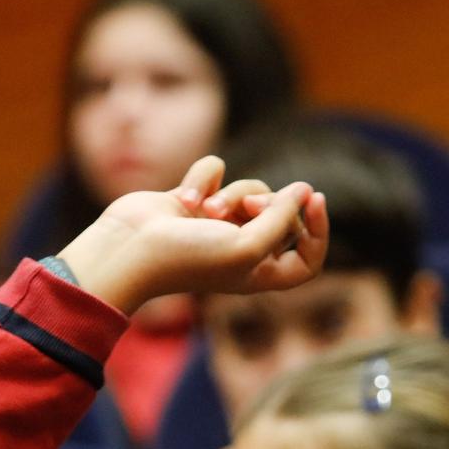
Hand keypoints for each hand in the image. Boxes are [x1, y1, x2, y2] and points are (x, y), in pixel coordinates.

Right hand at [57, 156, 327, 315]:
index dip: (317, 230)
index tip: (314, 199)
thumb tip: (304, 190)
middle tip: (250, 206)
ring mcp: (218, 225)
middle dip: (270, 203)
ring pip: (249, 190)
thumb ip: (282, 218)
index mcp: (260, 275)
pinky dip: (201, 180)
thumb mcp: (247, 246)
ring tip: (206, 210)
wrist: (131, 247)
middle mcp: (242, 251)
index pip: (307, 258)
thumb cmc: (189, 257)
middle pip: (282, 217)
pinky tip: (183, 200)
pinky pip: (215, 173)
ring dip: (230, 194)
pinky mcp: (194, 201)